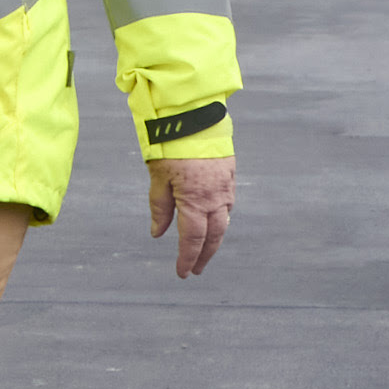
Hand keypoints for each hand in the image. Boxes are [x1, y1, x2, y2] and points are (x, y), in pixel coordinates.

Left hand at [143, 152, 234, 278]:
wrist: (195, 115)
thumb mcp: (158, 177)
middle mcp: (214, 198)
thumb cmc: (171, 144)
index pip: (192, 240)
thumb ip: (160, 207)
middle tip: (196, 269)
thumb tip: (158, 233)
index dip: (187, 258)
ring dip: (215, 238)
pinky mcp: (230, 173)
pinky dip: (222, 217)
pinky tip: (216, 220)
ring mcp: (225, 186)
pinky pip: (228, 203)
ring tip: (205, 249)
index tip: (183, 273)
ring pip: (224, 220)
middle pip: (213, 235)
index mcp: (194, 201)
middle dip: (204, 255)